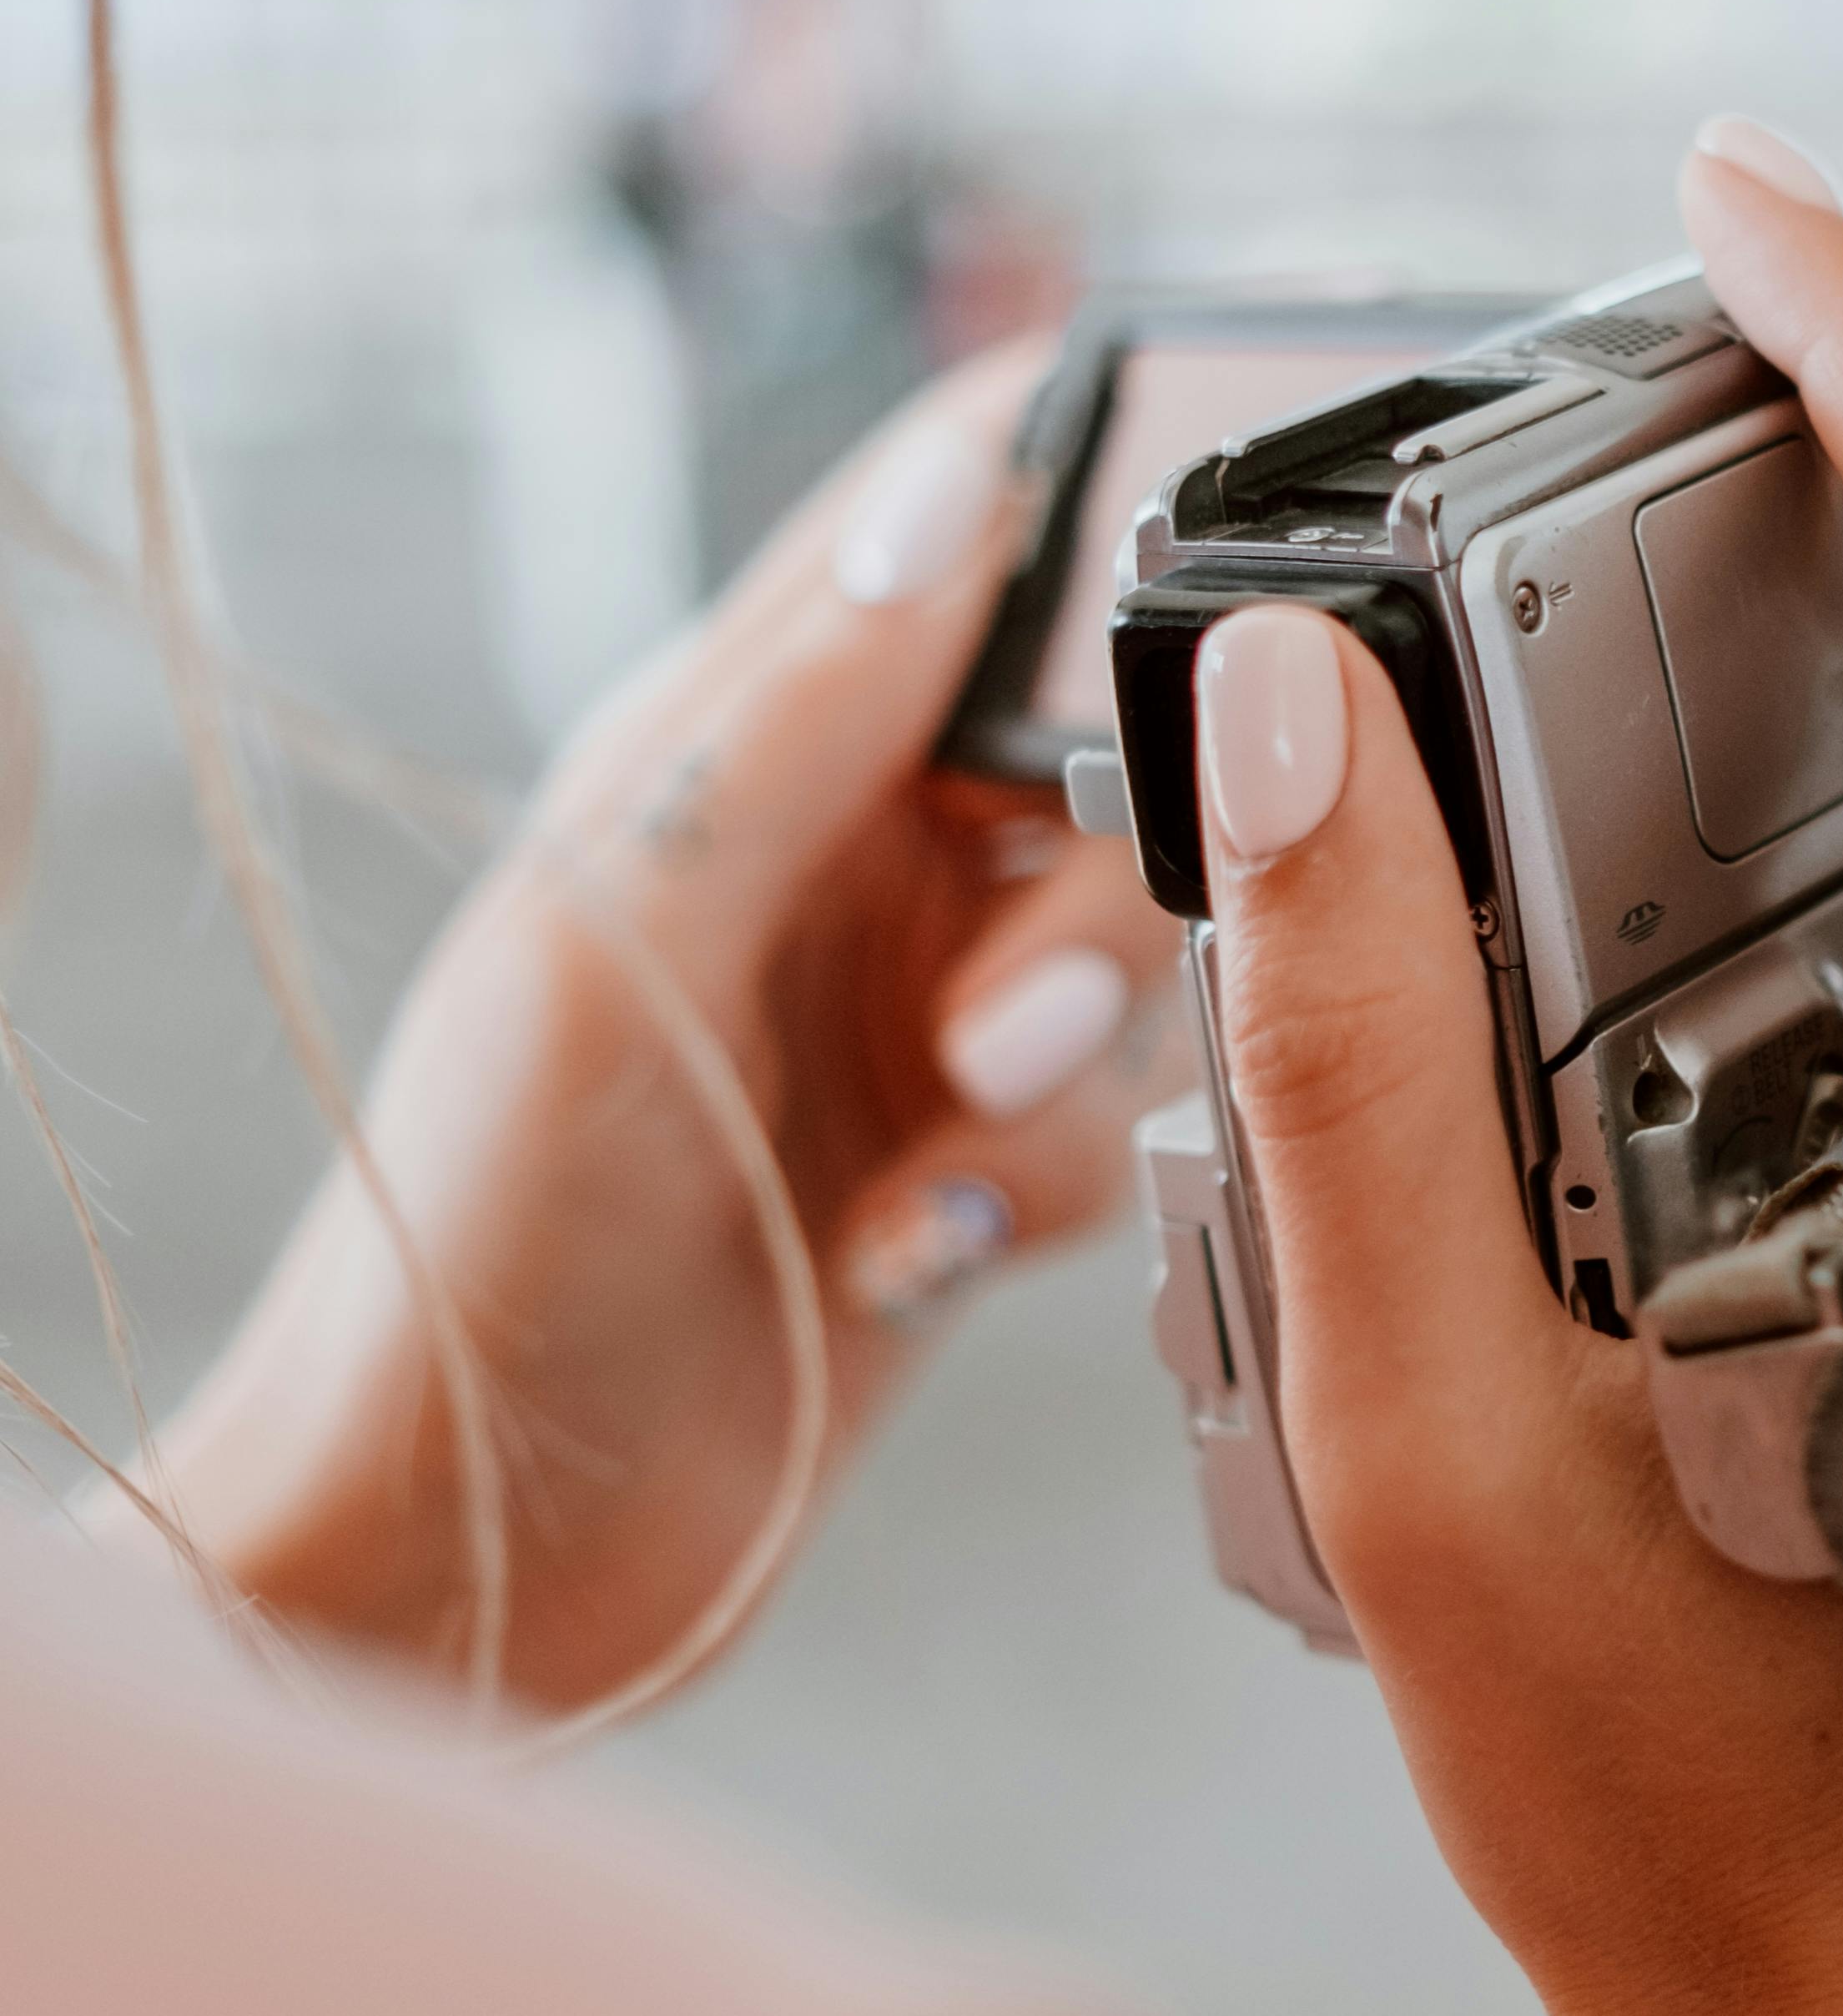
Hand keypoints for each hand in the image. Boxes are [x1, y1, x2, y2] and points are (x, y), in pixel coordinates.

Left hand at [134, 346, 1182, 1711]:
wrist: (471, 1534)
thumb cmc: (472, 1228)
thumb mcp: (626, 931)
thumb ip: (800, 714)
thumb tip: (961, 481)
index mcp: (741, 736)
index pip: (969, 529)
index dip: (1102, 541)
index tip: (1198, 651)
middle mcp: (841, 856)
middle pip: (1104, 769)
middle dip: (1096, 905)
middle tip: (996, 1037)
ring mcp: (907, 1017)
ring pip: (1134, 963)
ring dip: (1064, 1072)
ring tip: (936, 1162)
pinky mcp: (958, 1169)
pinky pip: (1104, 1132)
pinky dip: (1039, 1196)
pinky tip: (910, 1252)